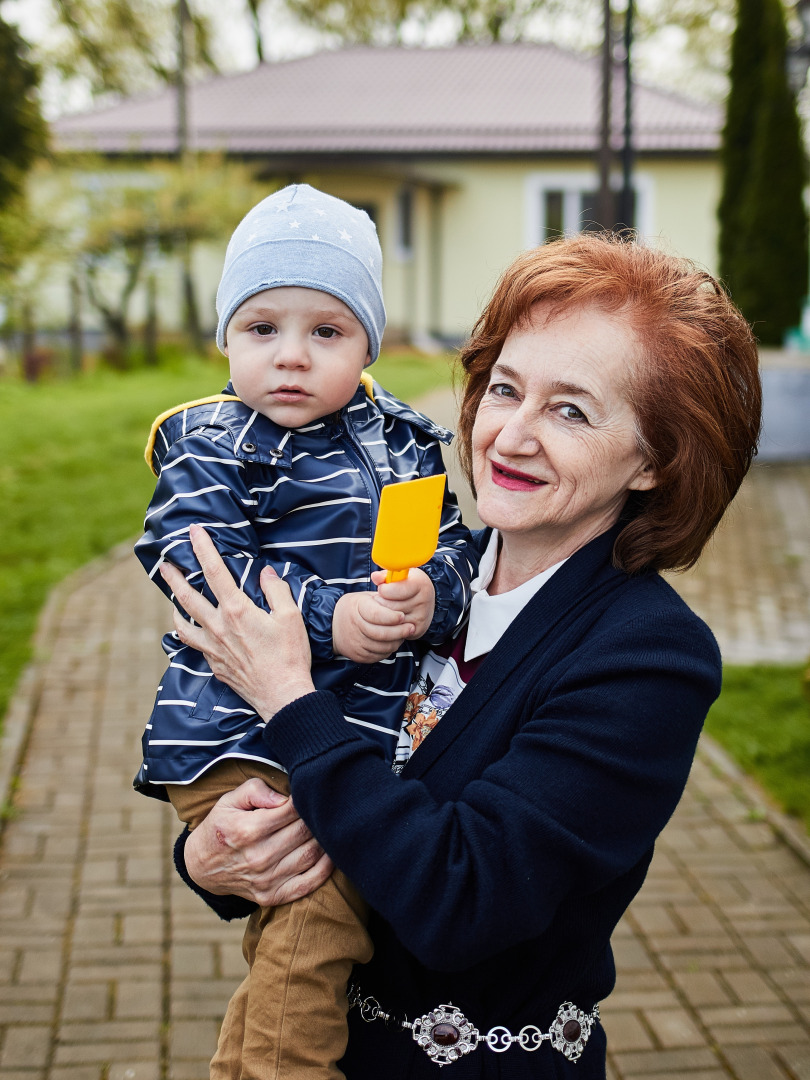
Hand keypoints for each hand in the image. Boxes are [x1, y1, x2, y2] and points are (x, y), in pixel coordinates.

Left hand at [159, 524, 314, 717]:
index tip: (194, 531)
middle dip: (174, 578)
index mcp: (237, 611)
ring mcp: (213, 648)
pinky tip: (190, 631)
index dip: (203, 548)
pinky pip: (194, 645)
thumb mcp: (291, 616)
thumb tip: (265, 573)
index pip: (215, 572)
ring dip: (174, 608)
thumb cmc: (290, 655)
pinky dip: (188, 633)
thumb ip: (276, 590)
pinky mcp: (215, 664)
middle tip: (164, 564)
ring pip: (183, 624)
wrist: (283, 696)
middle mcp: (218, 628)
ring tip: (173, 598)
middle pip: (187, 597)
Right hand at [185, 779, 332, 905]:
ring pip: (310, 855)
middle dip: (315, 817)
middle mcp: (258, 857)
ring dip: (324, 839)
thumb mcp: (229, 800)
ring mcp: (266, 880)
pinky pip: (309, 884)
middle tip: (320, 808)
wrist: (202, 866)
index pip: (292, 810)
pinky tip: (330, 853)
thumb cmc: (221, 826)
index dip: (304, 799)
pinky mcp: (272, 896)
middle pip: (303, 832)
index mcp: (247, 830)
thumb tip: (283, 798)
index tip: (308, 793)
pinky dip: (325, 868)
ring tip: (326, 826)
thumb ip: (255, 790)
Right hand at [332, 590, 407, 663]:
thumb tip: (401, 596)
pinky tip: (392, 642)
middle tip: (410, 628)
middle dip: (399, 632)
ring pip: (382, 647)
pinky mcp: (358, 655)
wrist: (333, 624)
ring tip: (402, 635)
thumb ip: (383, 598)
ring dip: (396, 641)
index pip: (377, 615)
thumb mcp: (366, 597)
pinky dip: (389, 650)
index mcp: (357, 608)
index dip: (392, 617)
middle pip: (381, 633)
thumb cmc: (355, 608)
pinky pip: (379, 655)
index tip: (403, 616)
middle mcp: (355, 626)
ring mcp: (355, 642)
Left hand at [373, 567, 435, 640]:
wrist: (425, 600)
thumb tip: (375, 577)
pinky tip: (393, 617)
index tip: (382, 588)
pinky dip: (390, 624)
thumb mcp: (400, 575)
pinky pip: (395, 629)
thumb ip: (385, 576)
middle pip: (390, 606)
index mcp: (420, 583)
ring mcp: (421, 616)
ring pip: (391, 619)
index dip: (383, 590)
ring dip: (384, 613)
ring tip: (387, 607)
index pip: (392, 590)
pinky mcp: (418, 629)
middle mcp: (424, 600)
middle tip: (382, 599)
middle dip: (381, 602)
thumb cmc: (409, 584)